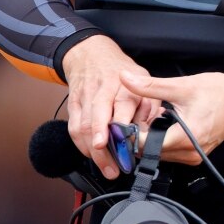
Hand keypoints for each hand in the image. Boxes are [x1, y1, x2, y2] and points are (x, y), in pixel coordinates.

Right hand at [62, 34, 162, 178]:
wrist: (91, 53)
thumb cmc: (121, 71)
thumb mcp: (144, 81)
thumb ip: (149, 106)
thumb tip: (149, 132)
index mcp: (123, 84)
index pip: (122, 108)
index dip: (121, 130)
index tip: (127, 149)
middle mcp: (102, 91)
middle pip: (98, 121)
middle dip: (103, 149)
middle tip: (113, 169)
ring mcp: (85, 98)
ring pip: (83, 128)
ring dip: (92, 153)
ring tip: (105, 168)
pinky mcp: (73, 104)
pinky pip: (74, 128)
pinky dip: (81, 145)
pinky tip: (92, 156)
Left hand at [119, 66, 223, 163]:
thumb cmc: (218, 92)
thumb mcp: (181, 86)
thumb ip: (150, 86)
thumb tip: (126, 79)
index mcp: (185, 138)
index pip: (145, 146)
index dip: (130, 135)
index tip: (122, 123)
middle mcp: (190, 153)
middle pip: (150, 153)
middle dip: (139, 137)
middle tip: (135, 117)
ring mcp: (194, 156)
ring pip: (159, 154)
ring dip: (150, 140)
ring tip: (150, 119)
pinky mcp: (196, 154)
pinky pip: (171, 152)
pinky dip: (162, 141)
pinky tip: (162, 125)